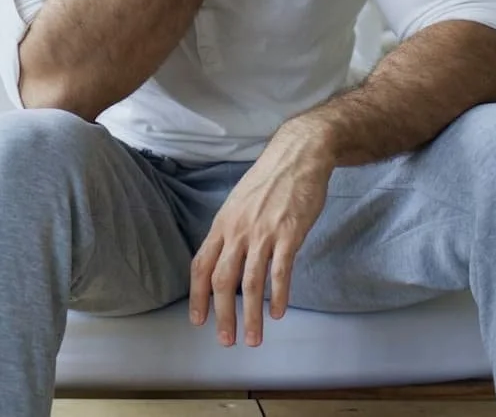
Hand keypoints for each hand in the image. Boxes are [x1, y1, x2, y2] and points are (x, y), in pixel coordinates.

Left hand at [189, 117, 332, 346]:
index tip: (198, 320)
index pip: (201, 265)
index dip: (197, 295)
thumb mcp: (239, 203)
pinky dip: (278, 295)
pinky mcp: (289, 233)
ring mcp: (263, 232)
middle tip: (226, 340)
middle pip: (222, 280)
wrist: (298, 155)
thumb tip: (227, 260)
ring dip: (251, 315)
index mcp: (223, 224)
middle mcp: (238, 230)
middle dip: (222, 314)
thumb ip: (232, 231)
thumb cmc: (269, 180)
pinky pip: (280, 271)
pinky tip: (277, 313)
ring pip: (250, 282)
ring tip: (253, 338)